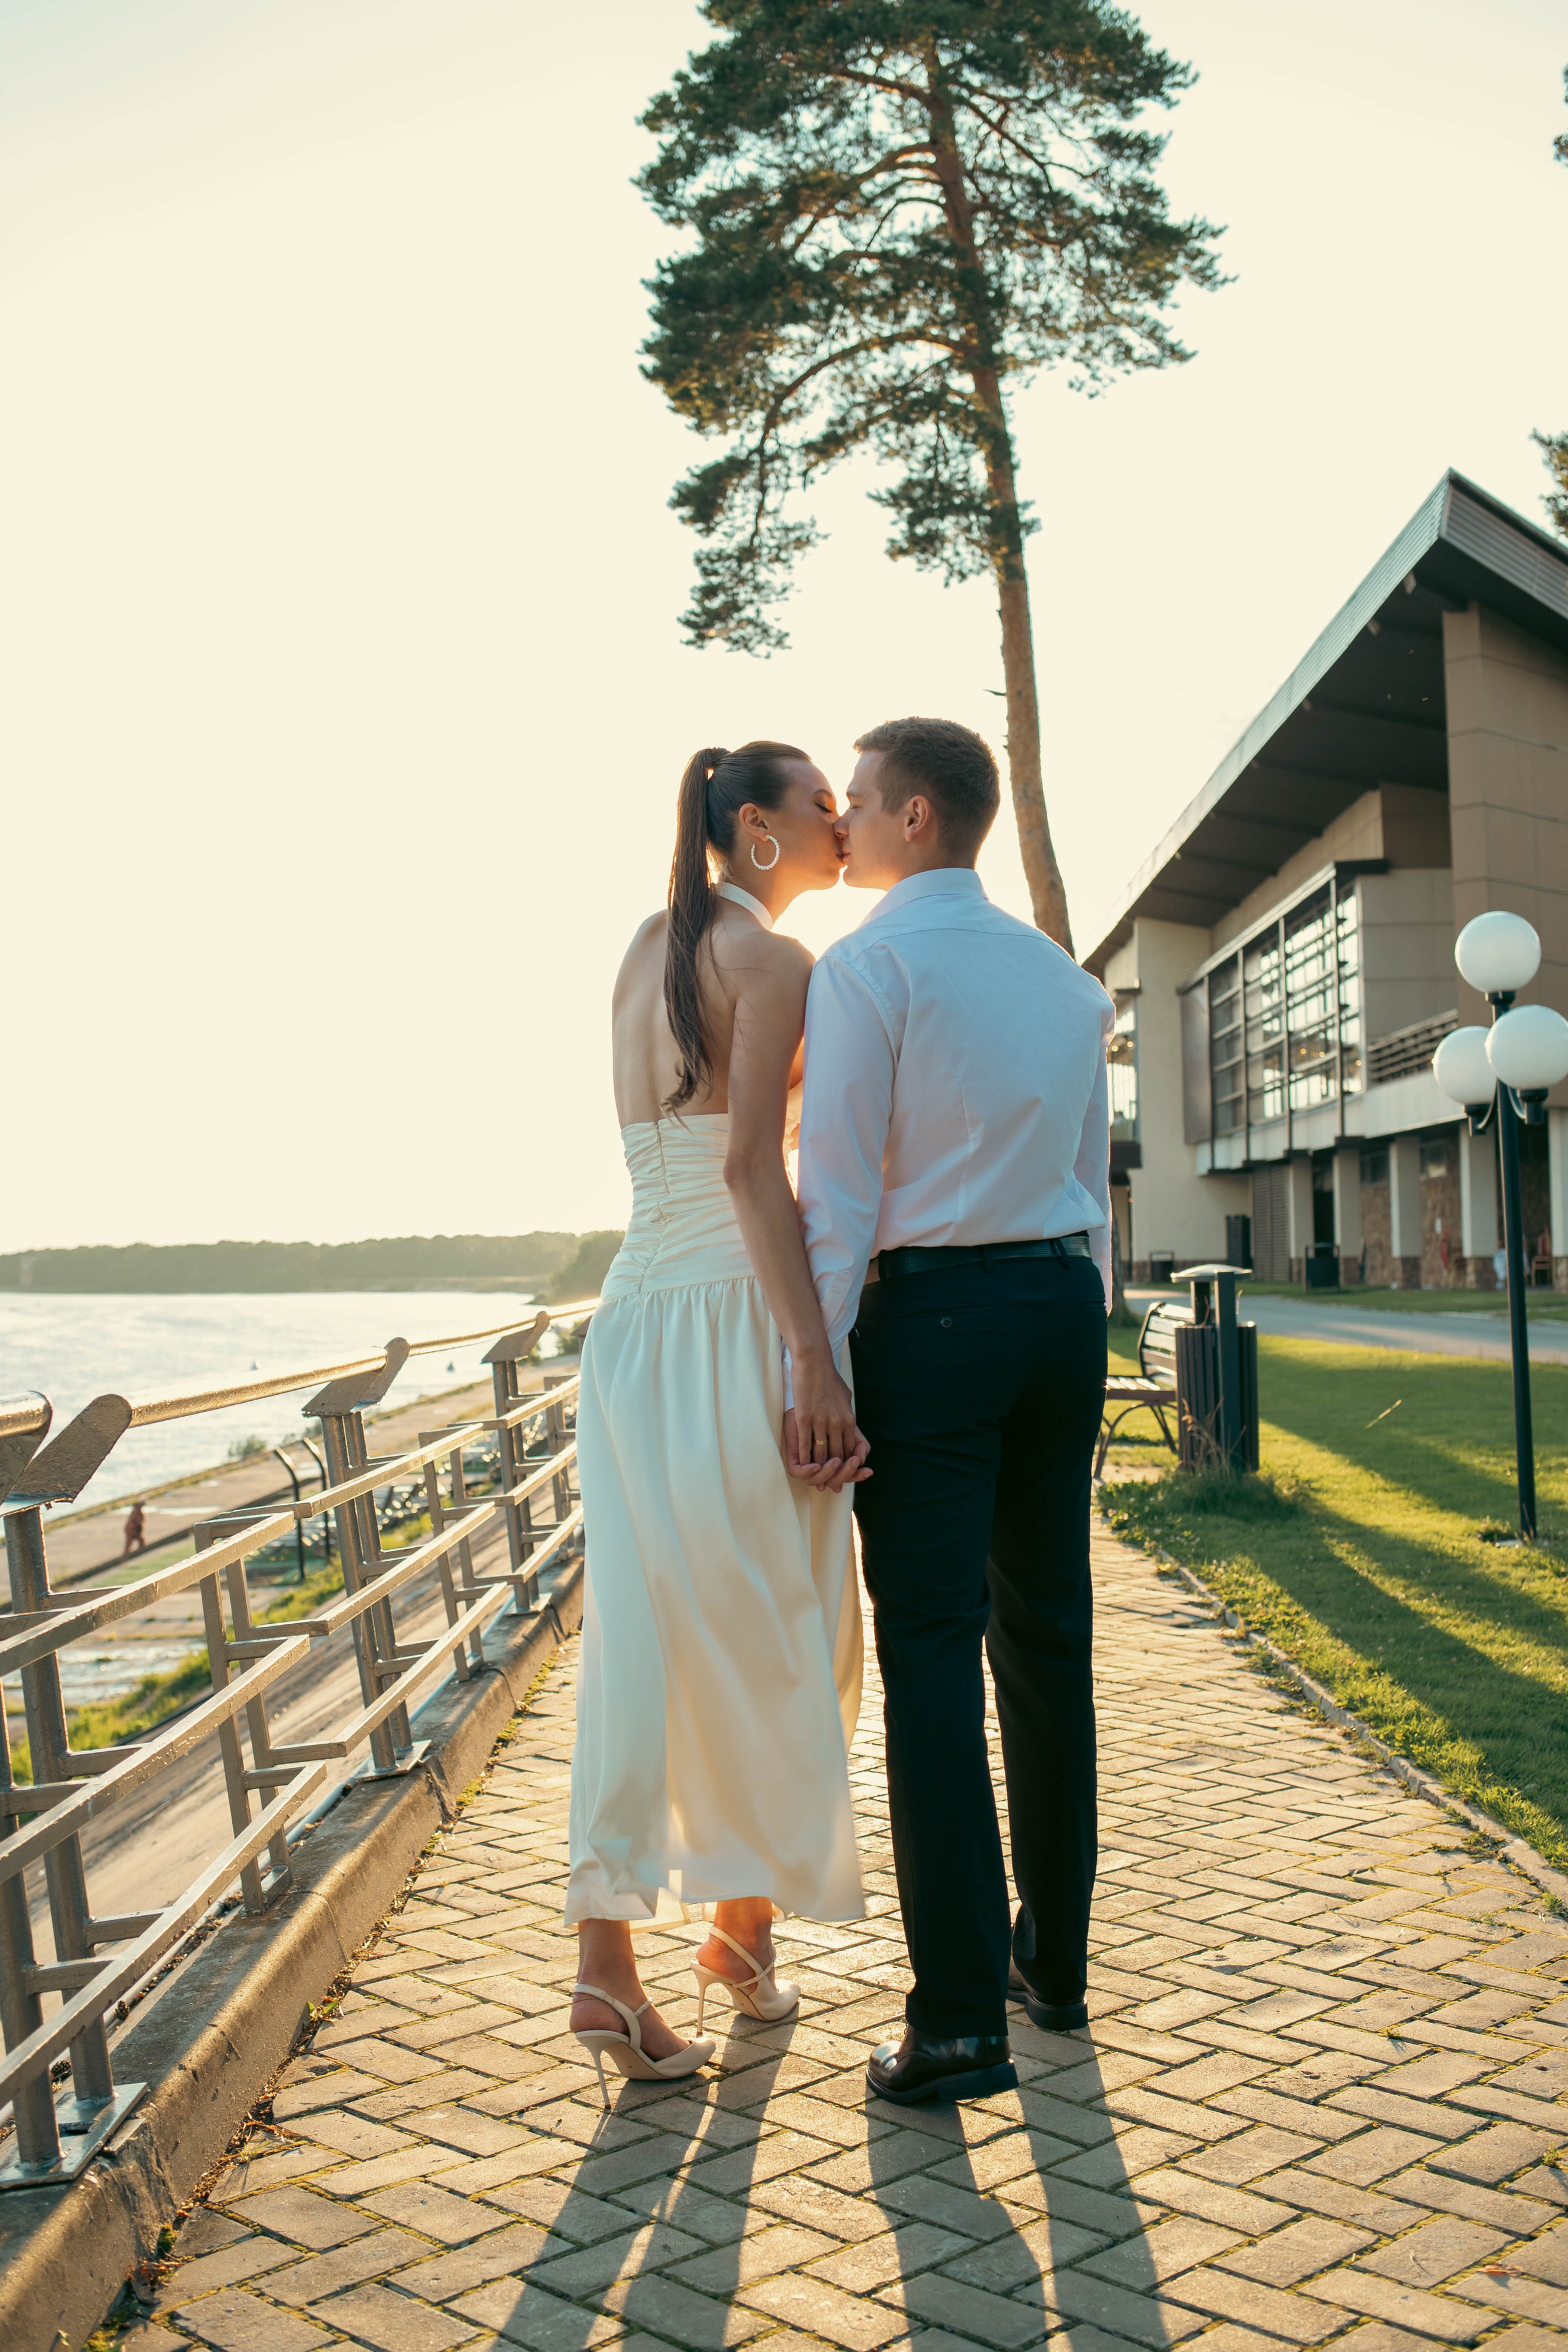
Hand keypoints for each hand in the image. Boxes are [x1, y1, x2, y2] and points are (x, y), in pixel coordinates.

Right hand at [784, 1364, 870, 1491]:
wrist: (814, 1361)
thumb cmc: (829, 1377)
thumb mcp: (845, 1396)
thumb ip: (847, 1412)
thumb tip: (850, 1422)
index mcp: (849, 1419)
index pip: (849, 1449)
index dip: (845, 1464)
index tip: (840, 1473)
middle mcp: (837, 1423)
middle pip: (837, 1455)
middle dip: (833, 1472)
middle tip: (829, 1483)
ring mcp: (821, 1421)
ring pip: (821, 1454)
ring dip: (818, 1469)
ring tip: (814, 1477)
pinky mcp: (804, 1418)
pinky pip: (805, 1444)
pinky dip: (804, 1459)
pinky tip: (802, 1466)